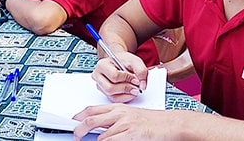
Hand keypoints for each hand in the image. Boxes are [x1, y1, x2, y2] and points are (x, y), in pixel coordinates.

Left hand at [73, 103, 192, 138]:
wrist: (171, 123)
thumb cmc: (154, 121)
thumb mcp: (132, 116)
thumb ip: (116, 119)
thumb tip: (100, 128)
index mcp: (118, 107)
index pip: (92, 109)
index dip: (78, 117)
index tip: (72, 122)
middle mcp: (119, 114)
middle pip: (90, 120)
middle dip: (79, 129)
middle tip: (76, 136)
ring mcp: (125, 124)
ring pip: (100, 135)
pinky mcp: (131, 134)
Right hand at [92, 52, 147, 102]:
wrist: (121, 63)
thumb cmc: (125, 61)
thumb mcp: (135, 61)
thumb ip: (141, 71)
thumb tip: (142, 86)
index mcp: (102, 65)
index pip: (114, 76)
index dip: (127, 79)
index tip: (136, 79)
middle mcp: (98, 76)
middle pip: (110, 88)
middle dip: (126, 88)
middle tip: (136, 87)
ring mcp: (100, 85)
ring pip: (112, 96)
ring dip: (126, 94)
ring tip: (134, 89)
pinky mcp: (104, 93)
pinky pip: (114, 100)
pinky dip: (125, 97)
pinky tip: (130, 92)